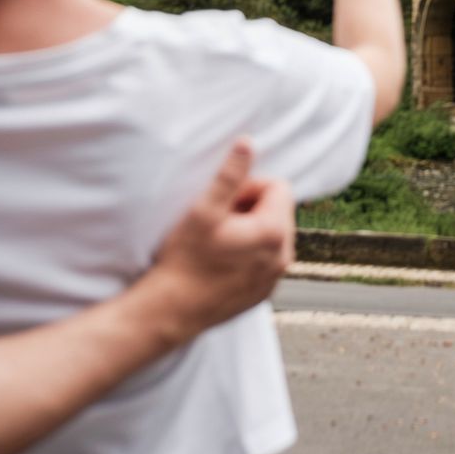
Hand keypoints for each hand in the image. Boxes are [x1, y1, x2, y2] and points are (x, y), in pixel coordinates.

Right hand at [148, 139, 294, 334]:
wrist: (171, 311)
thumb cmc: (185, 259)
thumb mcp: (204, 210)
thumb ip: (230, 174)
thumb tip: (248, 142)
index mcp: (274, 232)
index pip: (278, 187)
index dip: (248, 188)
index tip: (223, 203)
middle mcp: (284, 256)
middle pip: (276, 210)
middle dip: (250, 208)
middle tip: (218, 222)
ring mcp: (275, 278)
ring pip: (270, 235)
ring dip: (249, 230)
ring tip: (217, 242)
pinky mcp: (263, 292)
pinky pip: (264, 259)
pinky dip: (248, 253)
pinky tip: (220, 261)